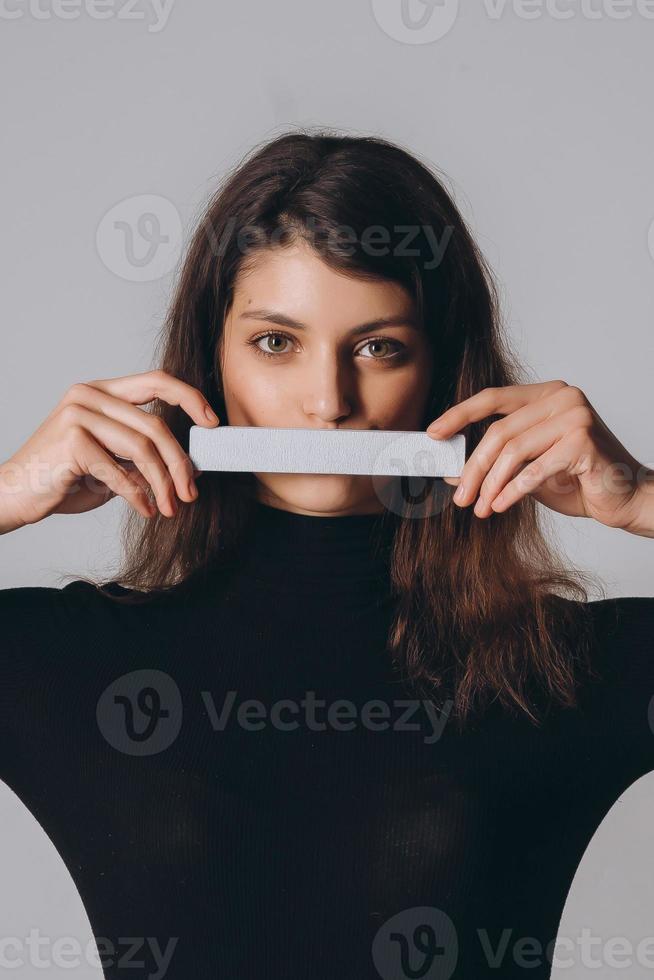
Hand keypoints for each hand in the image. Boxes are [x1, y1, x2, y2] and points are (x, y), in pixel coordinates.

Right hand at [0, 370, 219, 533]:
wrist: (14, 494)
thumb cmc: (64, 478)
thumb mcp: (113, 465)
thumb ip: (143, 457)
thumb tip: (189, 465)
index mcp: (102, 391)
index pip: (156, 380)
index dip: (190, 398)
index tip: (212, 424)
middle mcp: (89, 395)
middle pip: (155, 424)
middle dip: (180, 462)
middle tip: (190, 491)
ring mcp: (78, 414)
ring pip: (143, 447)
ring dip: (162, 483)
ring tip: (169, 507)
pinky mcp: (71, 440)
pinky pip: (119, 470)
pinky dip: (137, 494)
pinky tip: (145, 510)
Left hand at [426, 380, 653, 534]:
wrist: (623, 498)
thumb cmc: (576, 480)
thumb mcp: (525, 470)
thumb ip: (493, 463)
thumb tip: (450, 472)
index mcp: (546, 394)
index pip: (493, 397)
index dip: (459, 414)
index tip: (433, 433)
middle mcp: (562, 397)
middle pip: (499, 431)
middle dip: (474, 467)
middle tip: (460, 497)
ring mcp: (575, 415)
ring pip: (513, 450)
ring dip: (490, 484)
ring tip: (479, 508)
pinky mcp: (583, 440)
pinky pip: (534, 469)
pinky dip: (513, 490)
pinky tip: (500, 505)